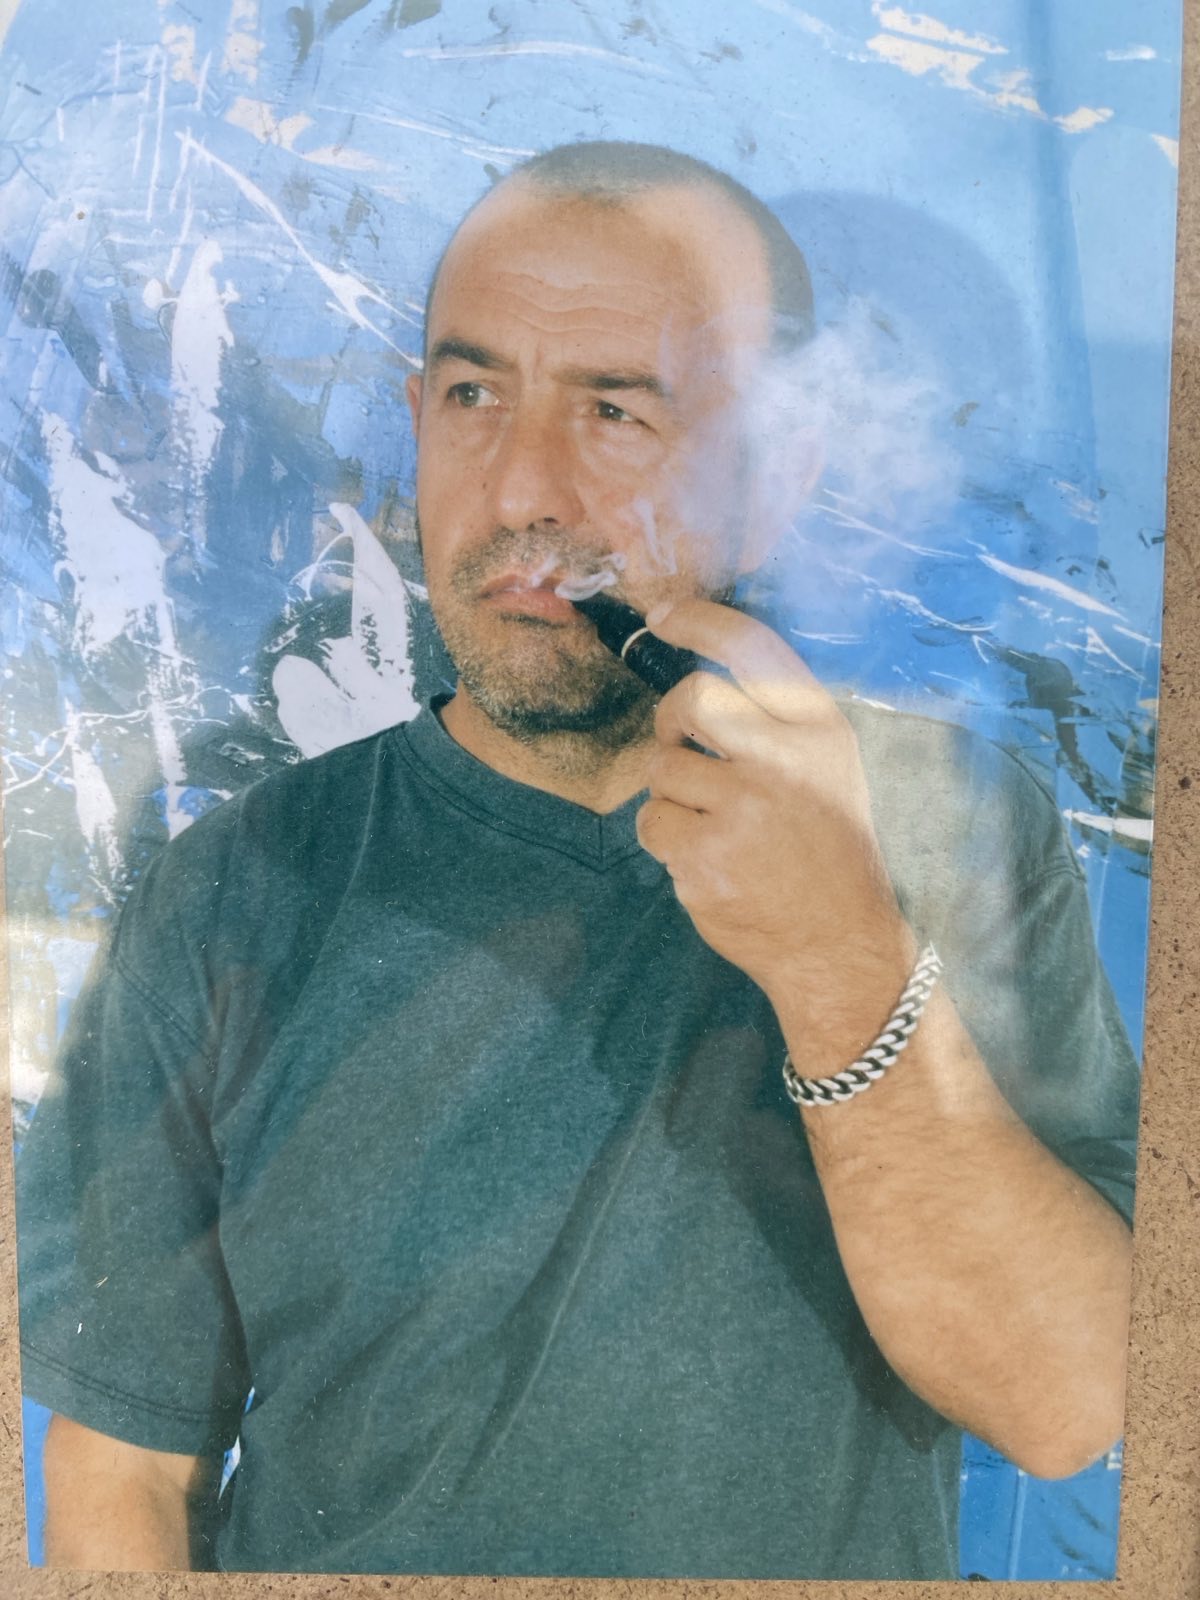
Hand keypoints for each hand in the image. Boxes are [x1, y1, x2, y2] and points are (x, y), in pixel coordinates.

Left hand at [635, 598, 913, 1010]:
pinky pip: (653, 822)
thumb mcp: (829, 766)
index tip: (664, 615)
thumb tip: (700, 669)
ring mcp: (742, 810)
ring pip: (662, 768)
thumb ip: (778, 719)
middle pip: (691, 698)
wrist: (838, 941)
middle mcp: (783, 760)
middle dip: (670, 720)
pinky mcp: (705, 857)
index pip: (751, 647)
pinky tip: (706, 858)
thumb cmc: (826, 847)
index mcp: (818, 729)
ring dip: (672, 793)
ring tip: (713, 824)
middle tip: (680, 746)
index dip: (698, 621)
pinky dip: (666, 838)